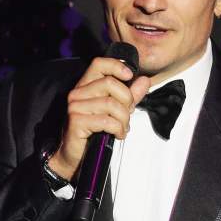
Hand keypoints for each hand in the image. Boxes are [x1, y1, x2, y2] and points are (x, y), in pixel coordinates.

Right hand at [48, 56, 151, 180]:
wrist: (75, 156)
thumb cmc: (93, 133)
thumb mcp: (115, 111)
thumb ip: (129, 95)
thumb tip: (144, 80)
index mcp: (86, 86)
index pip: (99, 63)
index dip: (117, 66)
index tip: (130, 76)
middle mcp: (77, 93)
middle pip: (110, 83)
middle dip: (127, 100)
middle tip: (128, 115)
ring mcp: (75, 107)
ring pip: (111, 104)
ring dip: (124, 119)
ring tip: (123, 128)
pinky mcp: (76, 121)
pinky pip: (106, 121)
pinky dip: (118, 129)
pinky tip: (118, 135)